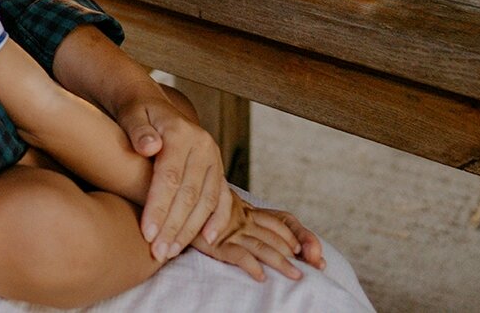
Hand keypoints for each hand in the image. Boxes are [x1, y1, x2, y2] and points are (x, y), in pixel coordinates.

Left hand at [113, 93, 229, 261]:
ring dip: (190, 230)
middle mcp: (202, 146)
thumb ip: (138, 131)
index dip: (159, 207)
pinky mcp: (217, 169)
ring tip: (170, 251)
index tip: (147, 233)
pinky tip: (208, 240)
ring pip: (206, 201)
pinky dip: (218, 220)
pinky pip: (223, 198)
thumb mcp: (132, 114)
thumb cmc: (136, 114)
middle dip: (173, 226)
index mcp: (180, 133)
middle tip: (157, 252)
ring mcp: (213, 158)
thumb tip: (149, 147)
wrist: (151, 105)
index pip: (170, 177)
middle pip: (189, 194)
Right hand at [189, 193, 326, 282]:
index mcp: (246, 211)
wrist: (167, 203)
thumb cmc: (193, 210)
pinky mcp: (215, 242)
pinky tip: (261, 277)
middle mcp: (241, 218)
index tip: (310, 252)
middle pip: (275, 236)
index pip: (280, 221)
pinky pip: (237, 255)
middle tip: (312, 269)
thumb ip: (239, 223)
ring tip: (296, 276)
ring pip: (261, 247)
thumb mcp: (221, 213)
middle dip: (295, 254)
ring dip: (280, 263)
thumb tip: (253, 241)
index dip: (297, 236)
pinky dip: (250, 265)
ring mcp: (229, 230)